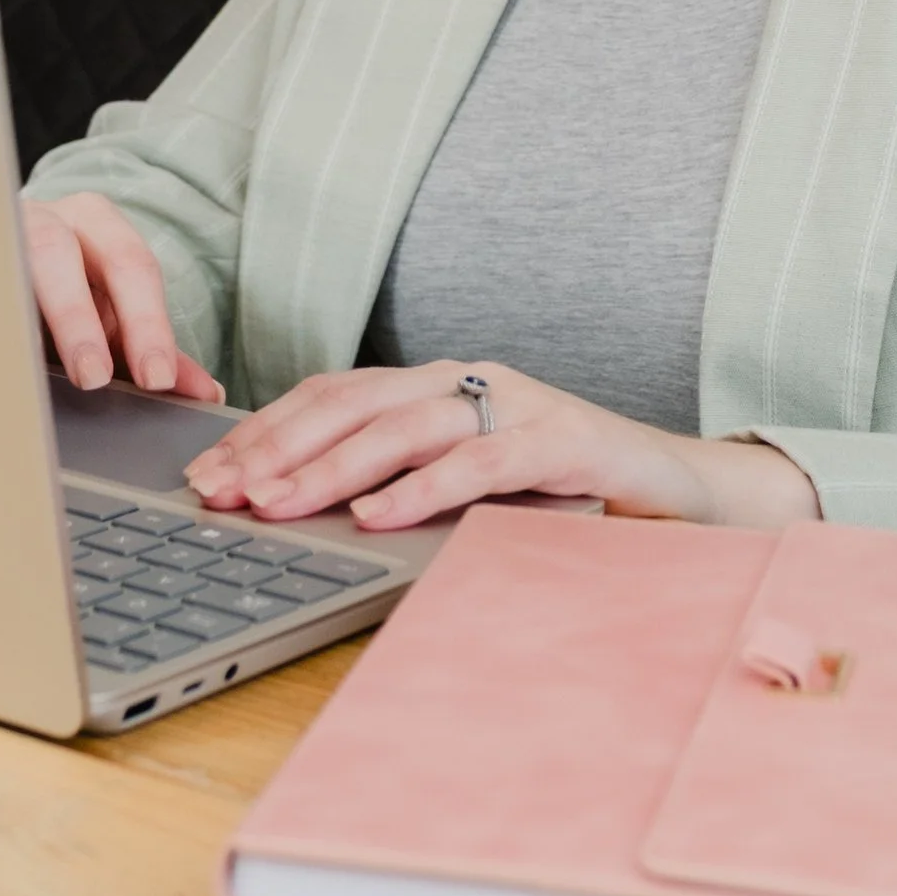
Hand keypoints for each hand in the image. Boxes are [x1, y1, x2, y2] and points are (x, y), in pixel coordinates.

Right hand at [22, 193, 222, 402]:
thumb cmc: (65, 288)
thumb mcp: (110, 313)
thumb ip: (153, 348)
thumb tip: (207, 394)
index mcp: (98, 225)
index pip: (132, 268)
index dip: (147, 325)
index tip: (157, 380)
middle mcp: (48, 218)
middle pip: (62, 256)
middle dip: (79, 320)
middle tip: (95, 378)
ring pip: (4, 265)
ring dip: (20, 319)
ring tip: (35, 369)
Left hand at [183, 358, 820, 532]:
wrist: (686, 494)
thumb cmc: (566, 495)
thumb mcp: (470, 486)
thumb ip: (404, 483)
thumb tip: (299, 512)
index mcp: (440, 386)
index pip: (335, 394)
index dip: (267, 428)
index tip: (210, 471)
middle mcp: (472, 381)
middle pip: (354, 401)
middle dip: (279, 445)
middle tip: (225, 491)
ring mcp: (520, 403)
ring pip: (405, 424)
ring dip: (332, 467)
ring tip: (279, 504)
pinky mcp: (564, 440)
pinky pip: (480, 460)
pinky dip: (421, 487)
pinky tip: (375, 515)